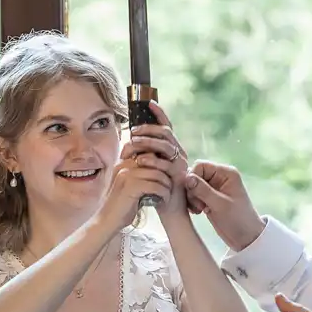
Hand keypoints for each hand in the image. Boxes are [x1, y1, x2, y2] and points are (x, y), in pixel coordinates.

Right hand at [96, 152, 176, 234]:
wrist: (107, 221)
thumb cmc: (122, 206)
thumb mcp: (131, 186)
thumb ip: (141, 175)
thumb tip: (163, 167)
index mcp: (123, 163)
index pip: (149, 154)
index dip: (161, 165)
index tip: (168, 177)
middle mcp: (123, 165)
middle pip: (155, 162)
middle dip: (166, 174)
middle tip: (170, 186)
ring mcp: (126, 175)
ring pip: (157, 174)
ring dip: (167, 185)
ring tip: (167, 194)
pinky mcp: (131, 186)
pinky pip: (155, 185)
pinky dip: (163, 193)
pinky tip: (164, 200)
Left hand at [123, 101, 189, 221]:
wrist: (169, 209)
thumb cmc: (157, 188)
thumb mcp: (150, 167)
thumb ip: (146, 153)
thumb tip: (131, 140)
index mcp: (173, 149)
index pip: (167, 127)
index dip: (160, 114)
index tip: (150, 103)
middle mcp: (179, 153)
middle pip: (165, 133)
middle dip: (148, 129)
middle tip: (133, 130)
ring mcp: (180, 164)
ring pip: (165, 145)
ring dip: (148, 141)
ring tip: (134, 141)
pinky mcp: (178, 175)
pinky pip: (165, 163)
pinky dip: (151, 160)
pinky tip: (140, 159)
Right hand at [184, 161, 265, 250]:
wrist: (246, 237)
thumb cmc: (238, 219)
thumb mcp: (220, 204)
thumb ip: (203, 190)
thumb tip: (186, 178)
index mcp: (226, 173)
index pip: (201, 166)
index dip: (193, 177)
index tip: (194, 193)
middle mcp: (219, 177)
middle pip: (194, 175)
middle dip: (191, 189)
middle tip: (198, 204)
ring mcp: (213, 188)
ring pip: (192, 186)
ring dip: (191, 197)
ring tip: (199, 209)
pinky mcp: (209, 199)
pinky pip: (194, 195)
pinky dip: (192, 203)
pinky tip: (198, 212)